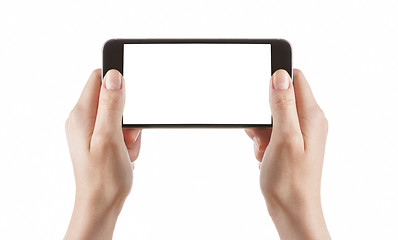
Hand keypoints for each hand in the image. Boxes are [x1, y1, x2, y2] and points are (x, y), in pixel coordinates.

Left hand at [64, 69, 141, 239]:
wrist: (101, 204)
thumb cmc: (104, 177)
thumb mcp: (110, 137)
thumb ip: (111, 105)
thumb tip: (113, 76)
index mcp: (82, 114)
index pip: (99, 78)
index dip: (118, 86)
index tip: (128, 106)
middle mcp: (83, 119)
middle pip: (113, 99)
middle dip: (128, 116)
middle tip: (127, 137)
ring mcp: (90, 130)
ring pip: (120, 116)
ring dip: (130, 132)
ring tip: (125, 150)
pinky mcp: (98, 139)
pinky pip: (120, 130)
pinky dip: (127, 141)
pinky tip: (124, 154)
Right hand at [245, 69, 330, 239]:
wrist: (291, 209)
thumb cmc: (290, 180)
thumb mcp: (284, 137)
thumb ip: (283, 104)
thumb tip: (281, 75)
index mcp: (311, 115)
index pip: (296, 79)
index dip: (277, 82)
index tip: (262, 98)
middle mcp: (309, 121)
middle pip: (281, 98)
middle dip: (263, 112)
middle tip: (261, 133)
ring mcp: (300, 133)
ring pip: (272, 116)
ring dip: (261, 130)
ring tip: (264, 148)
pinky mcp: (291, 143)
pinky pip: (272, 131)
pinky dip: (263, 140)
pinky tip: (264, 154)